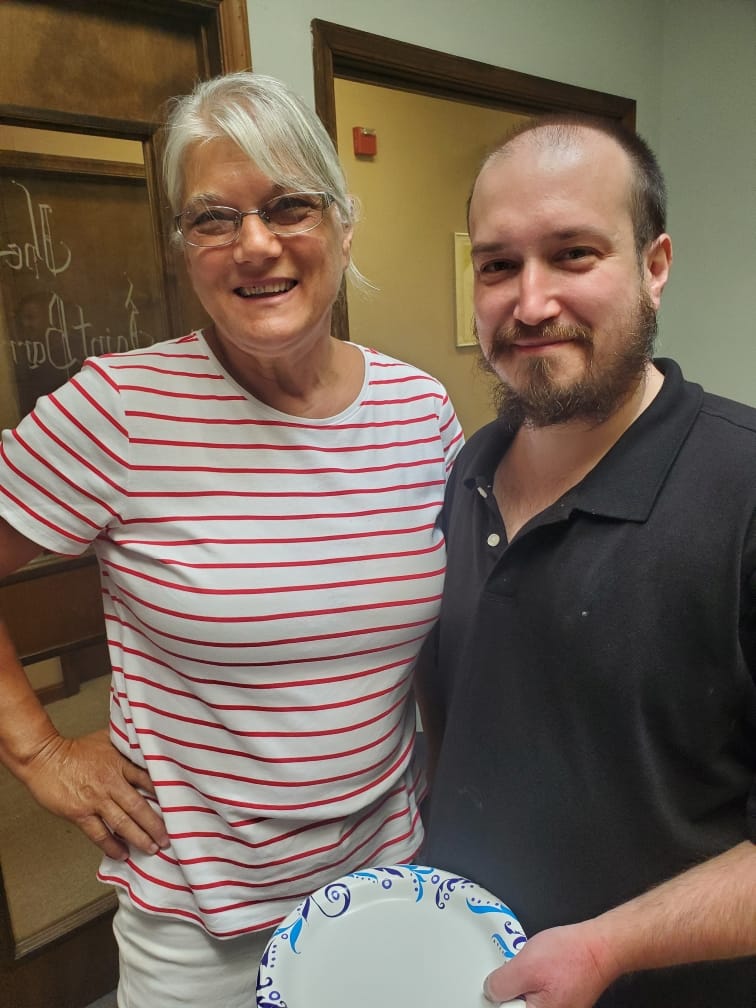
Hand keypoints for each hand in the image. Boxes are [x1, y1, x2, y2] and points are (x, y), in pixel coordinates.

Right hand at [23, 727, 168, 860]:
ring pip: (122, 823)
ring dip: (139, 838)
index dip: (164, 794)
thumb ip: (126, 744)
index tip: (177, 807)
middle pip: (139, 806)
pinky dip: (111, 846)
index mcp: (120, 763)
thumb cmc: (75, 748)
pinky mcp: (80, 813)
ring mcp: (95, 800)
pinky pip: (99, 833)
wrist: (44, 758)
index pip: (148, 780)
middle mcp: (111, 783)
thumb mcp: (106, 739)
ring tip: (152, 849)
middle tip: (168, 838)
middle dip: (155, 824)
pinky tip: (122, 854)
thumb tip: (144, 743)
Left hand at [483, 921, 617, 1007]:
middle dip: (511, 989)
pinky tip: (541, 969)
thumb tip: (490, 991)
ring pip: (525, 1001)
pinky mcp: (560, 1003)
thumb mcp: (526, 965)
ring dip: (522, 984)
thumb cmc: (572, 956)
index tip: (499, 985)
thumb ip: (502, 983)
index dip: (498, 998)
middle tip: (522, 971)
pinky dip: (534, 982)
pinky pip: (538, 996)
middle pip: (514, 1007)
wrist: (599, 948)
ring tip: (534, 968)